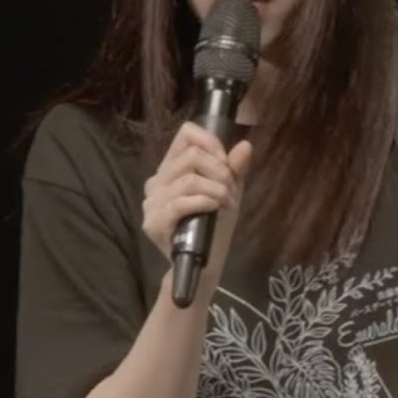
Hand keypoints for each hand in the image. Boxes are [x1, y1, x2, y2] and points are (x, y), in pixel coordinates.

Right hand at [142, 122, 252, 282]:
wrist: (206, 263)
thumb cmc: (214, 224)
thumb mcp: (229, 190)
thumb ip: (234, 168)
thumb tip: (245, 145)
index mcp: (172, 167)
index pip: (186, 134)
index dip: (211, 143)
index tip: (226, 163)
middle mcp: (157, 181)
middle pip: (192, 156)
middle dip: (220, 172)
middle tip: (230, 192)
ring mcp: (152, 202)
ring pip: (190, 179)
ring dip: (217, 190)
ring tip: (226, 203)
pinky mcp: (154, 222)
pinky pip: (181, 202)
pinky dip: (205, 202)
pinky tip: (214, 208)